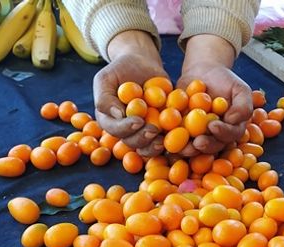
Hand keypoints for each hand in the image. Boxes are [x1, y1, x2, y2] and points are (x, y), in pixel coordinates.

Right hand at [93, 30, 166, 156]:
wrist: (142, 64)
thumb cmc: (120, 70)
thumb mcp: (106, 78)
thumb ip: (104, 96)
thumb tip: (118, 115)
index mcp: (110, 120)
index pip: (114, 129)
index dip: (125, 128)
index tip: (138, 120)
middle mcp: (126, 129)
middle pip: (131, 142)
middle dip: (142, 139)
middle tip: (154, 130)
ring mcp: (143, 131)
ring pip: (147, 146)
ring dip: (154, 146)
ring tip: (163, 139)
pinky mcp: (160, 128)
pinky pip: (164, 139)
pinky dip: (170, 141)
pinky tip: (178, 135)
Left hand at [178, 34, 252, 154]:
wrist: (203, 72)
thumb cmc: (225, 80)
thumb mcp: (239, 88)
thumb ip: (243, 105)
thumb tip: (233, 120)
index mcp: (231, 129)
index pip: (230, 135)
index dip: (222, 133)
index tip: (214, 126)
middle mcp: (215, 137)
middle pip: (212, 146)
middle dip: (205, 146)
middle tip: (197, 142)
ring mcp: (197, 136)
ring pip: (194, 147)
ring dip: (187, 149)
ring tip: (181, 147)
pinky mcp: (181, 132)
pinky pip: (175, 139)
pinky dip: (169, 140)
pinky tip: (164, 138)